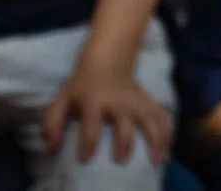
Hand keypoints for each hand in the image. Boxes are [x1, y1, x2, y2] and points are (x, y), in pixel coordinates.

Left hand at [41, 59, 168, 165]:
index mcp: (94, 101)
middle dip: (123, 144)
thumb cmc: (82, 85)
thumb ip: (52, 124)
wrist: (108, 59)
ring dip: (154, 140)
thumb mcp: (61, 99)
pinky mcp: (148, 101)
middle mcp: (118, 101)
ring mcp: (136, 100)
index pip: (91, 123)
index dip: (88, 142)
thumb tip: (53, 148)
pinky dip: (167, 132)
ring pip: (150, 120)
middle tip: (119, 162)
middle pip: (124, 124)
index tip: (85, 159)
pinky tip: (167, 150)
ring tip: (155, 161)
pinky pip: (162, 115)